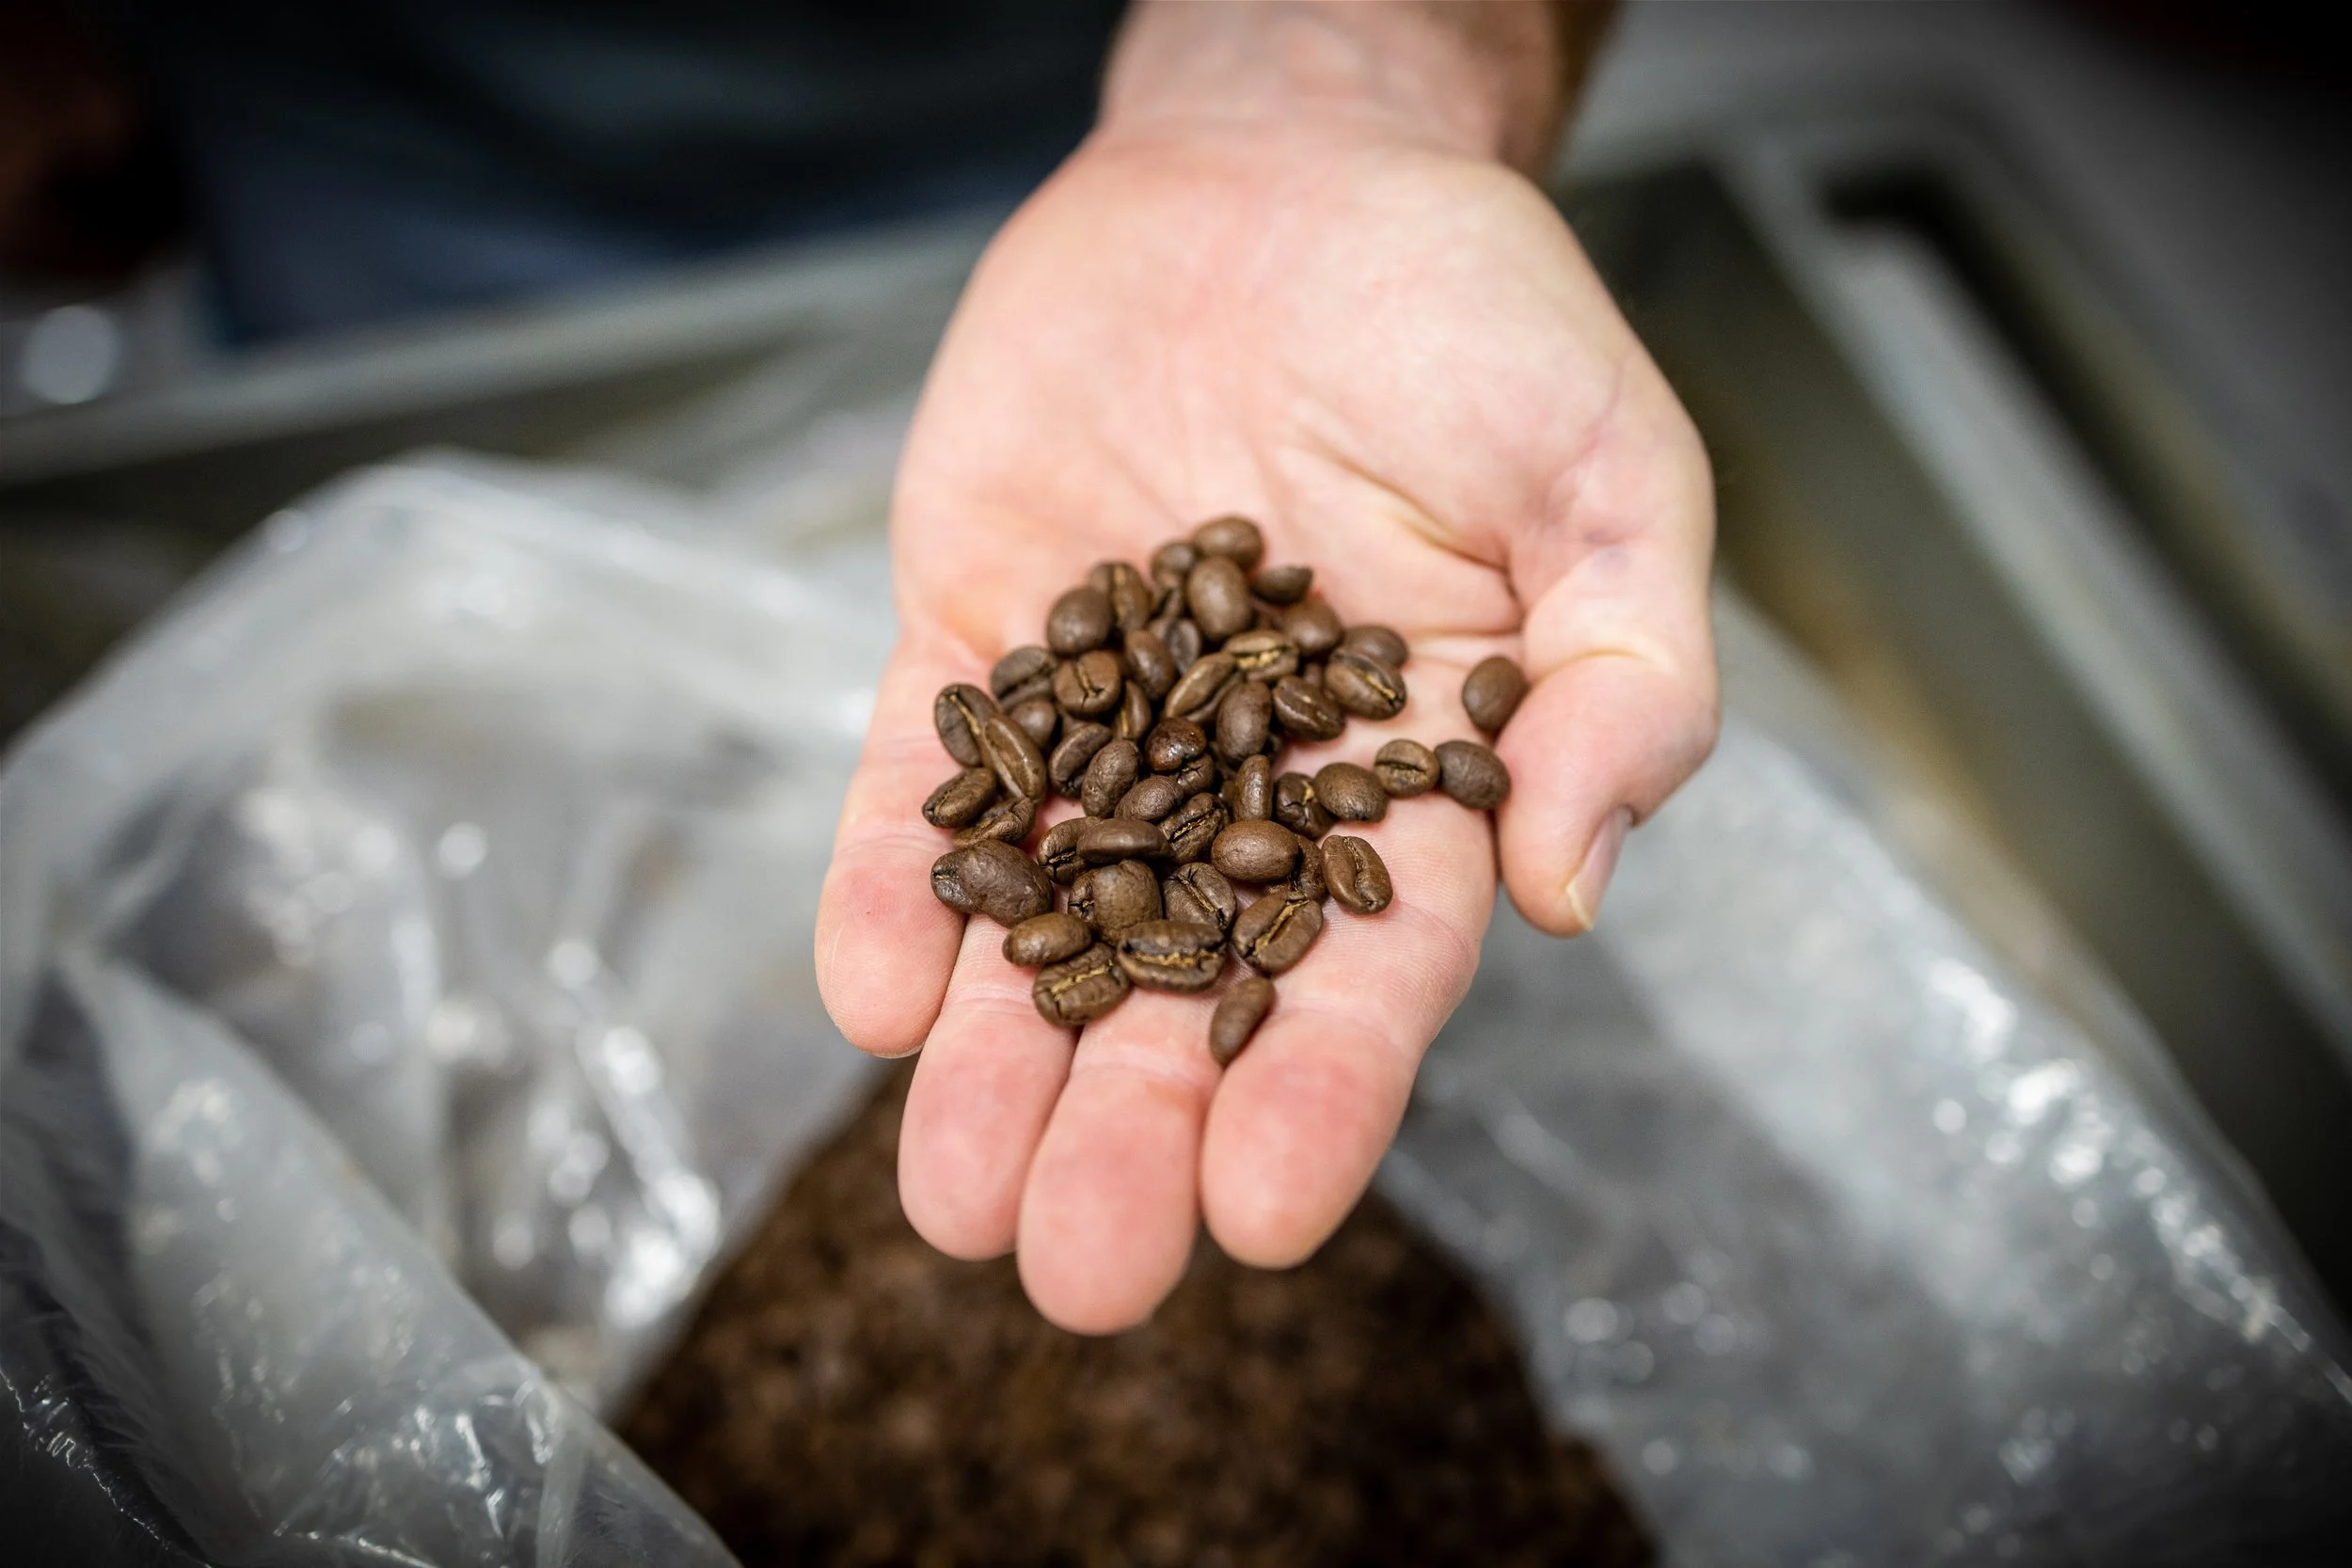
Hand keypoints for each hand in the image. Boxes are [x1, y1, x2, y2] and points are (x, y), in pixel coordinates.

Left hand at [815, 0, 1712, 1331]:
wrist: (1289, 178)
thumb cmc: (1476, 323)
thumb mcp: (1609, 480)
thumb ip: (1625, 682)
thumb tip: (1576, 886)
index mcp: (1411, 790)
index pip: (1368, 980)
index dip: (1320, 1096)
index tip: (1264, 1212)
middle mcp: (1248, 793)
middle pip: (1185, 999)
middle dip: (1131, 1135)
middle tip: (1080, 1271)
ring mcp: (1104, 729)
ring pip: (1043, 933)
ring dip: (993, 1067)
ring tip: (953, 1202)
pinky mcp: (976, 650)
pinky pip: (923, 792)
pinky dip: (894, 889)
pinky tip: (872, 993)